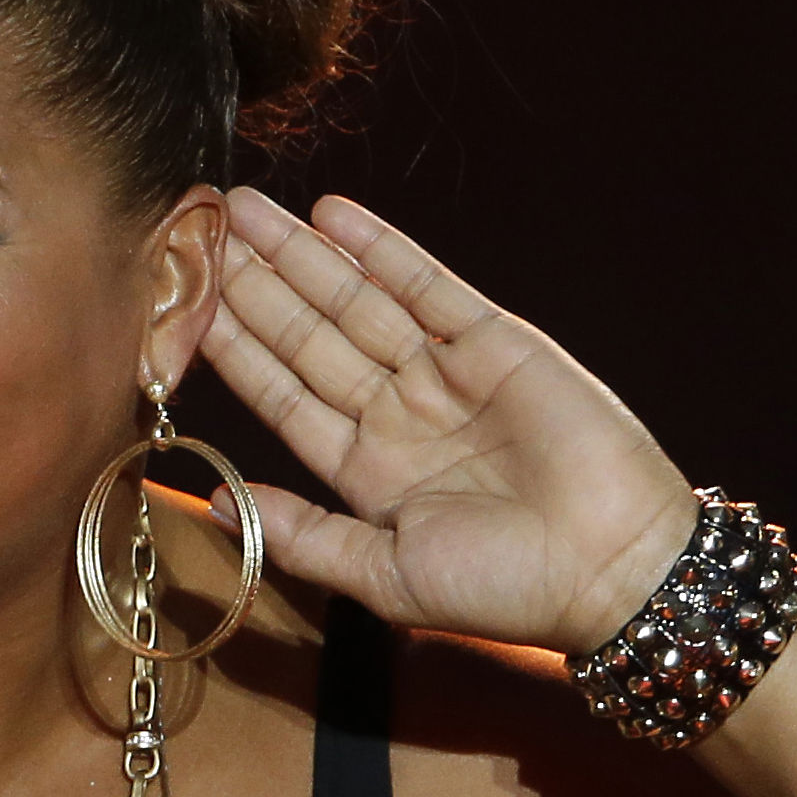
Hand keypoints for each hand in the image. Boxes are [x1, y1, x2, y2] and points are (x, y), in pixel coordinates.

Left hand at [199, 186, 697, 658]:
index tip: (180, 307)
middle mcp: (397, 413)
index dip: (232, 350)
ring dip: (299, 254)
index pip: (281, 396)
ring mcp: (444, 374)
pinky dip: (378, 246)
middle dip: (251, 284)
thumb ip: (301, 536)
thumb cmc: (504, 589)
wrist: (616, 570)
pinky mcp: (495, 342)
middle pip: (306, 335)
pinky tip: (329, 213)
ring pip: (354, 301)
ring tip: (243, 206)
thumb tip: (218, 503)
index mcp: (365, 471)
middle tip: (197, 231)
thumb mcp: (384, 577)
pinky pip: (425, 284)